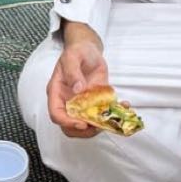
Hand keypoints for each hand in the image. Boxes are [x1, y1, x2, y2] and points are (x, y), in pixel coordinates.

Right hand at [46, 22, 108, 137]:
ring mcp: (82, 104)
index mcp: (57, 93)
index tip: (82, 123)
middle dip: (84, 131)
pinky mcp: (95, 103)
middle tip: (98, 126)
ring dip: (100, 126)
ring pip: (86, 124)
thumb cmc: (77, 52)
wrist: (89, 50)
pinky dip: (113, 115)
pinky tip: (124, 105)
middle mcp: (68, 102)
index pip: (56, 114)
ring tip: (114, 118)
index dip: (67, 122)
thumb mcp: (72, 57)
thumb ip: (73, 72)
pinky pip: (102, 114)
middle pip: (70, 126)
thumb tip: (77, 90)